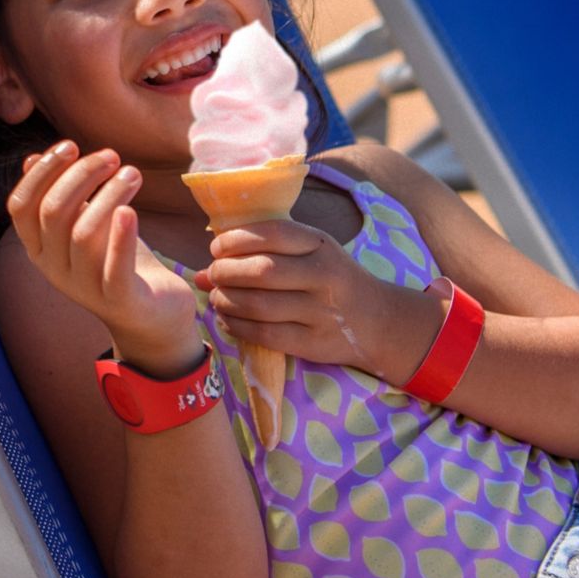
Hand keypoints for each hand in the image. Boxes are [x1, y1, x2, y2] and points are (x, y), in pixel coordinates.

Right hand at [8, 142, 198, 370]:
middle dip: (80, 175)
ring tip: (132, 173)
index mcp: (40, 249)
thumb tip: (30, 159)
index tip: (70, 145)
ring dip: (108, 195)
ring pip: (83, 234)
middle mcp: (54, 269)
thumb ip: (59, 197)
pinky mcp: (120, 301)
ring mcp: (84, 288)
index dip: (42, 172)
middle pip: (53, 213)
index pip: (21, 206)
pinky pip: (114, 270)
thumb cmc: (114, 260)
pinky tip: (130, 210)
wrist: (151, 315)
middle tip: (111, 156)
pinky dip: (120, 238)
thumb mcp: (83, 224)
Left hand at [200, 220, 435, 381]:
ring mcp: (319, 312)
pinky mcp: (313, 343)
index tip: (217, 248)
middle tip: (214, 274)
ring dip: (227, 301)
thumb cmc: (334, 279)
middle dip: (226, 272)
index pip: (272, 234)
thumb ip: (262, 255)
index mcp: (321, 245)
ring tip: (217, 297)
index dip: (236, 240)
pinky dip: (238, 327)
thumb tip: (201, 273)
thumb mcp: (310, 254)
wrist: (377, 320)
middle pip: (261, 272)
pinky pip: (265, 335)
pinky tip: (228, 320)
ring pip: (259, 306)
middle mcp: (323, 276)